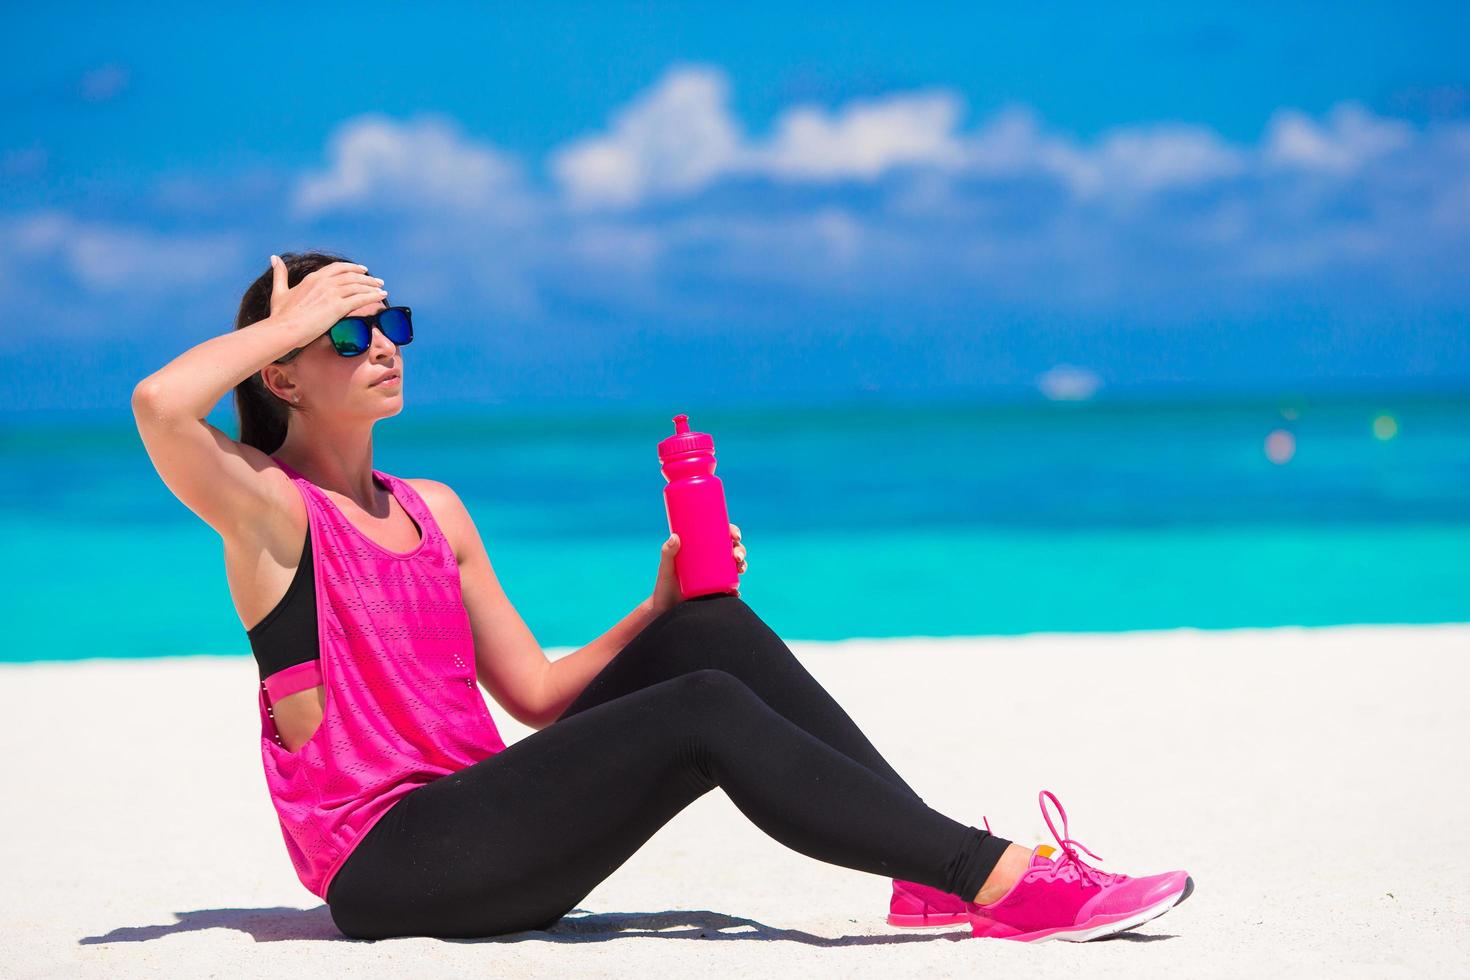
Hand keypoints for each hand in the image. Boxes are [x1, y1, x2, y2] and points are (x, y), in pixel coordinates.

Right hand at [269, 255, 387, 340]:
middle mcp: (324, 282)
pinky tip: (381, 296)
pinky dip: (373, 296)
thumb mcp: (279, 290)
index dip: (352, 268)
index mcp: (313, 278)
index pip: (337, 268)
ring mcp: (332, 293)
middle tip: (378, 281)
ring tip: (382, 289)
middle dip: (366, 278)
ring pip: (358, 286)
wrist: (283, 329)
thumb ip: (280, 274)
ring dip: (372, 286)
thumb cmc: (280, 315)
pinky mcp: (337, 307)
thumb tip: (274, 258)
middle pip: (351, 275)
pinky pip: (360, 298)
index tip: (362, 270)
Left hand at [648, 522, 747, 613]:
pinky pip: (731, 590)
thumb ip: (667, 553)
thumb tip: (675, 536)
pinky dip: (736, 590)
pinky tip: (736, 591)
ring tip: (740, 570)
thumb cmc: (665, 586)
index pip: (721, 537)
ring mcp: (716, 578)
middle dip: (740, 550)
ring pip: (735, 568)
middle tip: (737, 556)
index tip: (735, 535)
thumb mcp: (666, 569)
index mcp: (702, 551)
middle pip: (732, 551)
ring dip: (743, 566)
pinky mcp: (716, 593)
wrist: (665, 610)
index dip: (732, 532)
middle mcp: (712, 563)